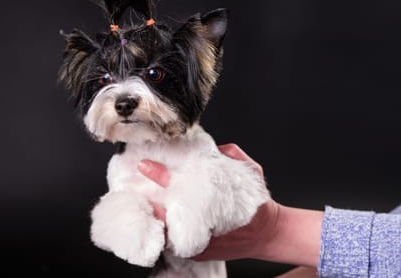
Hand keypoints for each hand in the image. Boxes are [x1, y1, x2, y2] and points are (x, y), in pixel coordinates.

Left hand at [137, 143, 323, 267]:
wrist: (268, 234)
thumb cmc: (258, 204)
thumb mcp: (252, 172)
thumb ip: (234, 156)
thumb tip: (218, 148)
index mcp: (213, 198)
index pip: (182, 185)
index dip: (161, 174)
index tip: (145, 166)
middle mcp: (205, 221)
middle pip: (168, 213)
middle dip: (150, 201)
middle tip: (132, 191)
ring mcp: (200, 240)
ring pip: (169, 231)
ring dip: (155, 219)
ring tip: (138, 208)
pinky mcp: (199, 252)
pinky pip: (175, 244)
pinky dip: (165, 234)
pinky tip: (155, 225)